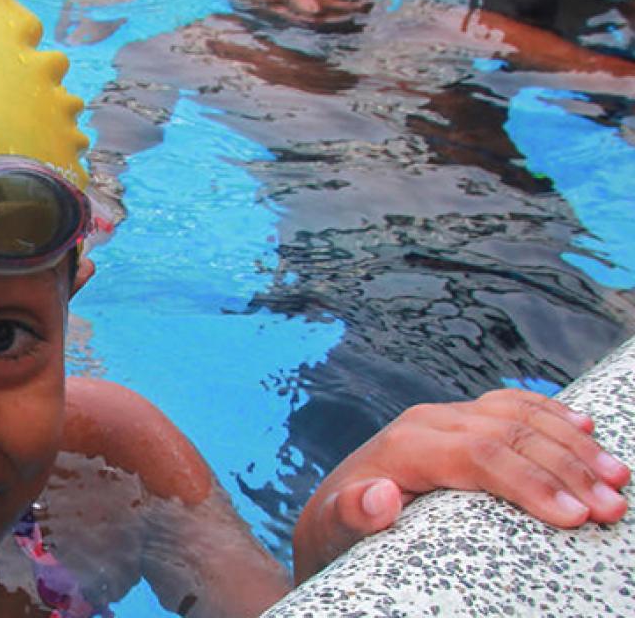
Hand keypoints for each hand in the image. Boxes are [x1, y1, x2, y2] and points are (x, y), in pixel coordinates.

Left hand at [293, 388, 629, 582]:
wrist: (331, 510)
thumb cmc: (338, 528)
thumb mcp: (334, 530)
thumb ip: (351, 515)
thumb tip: (380, 496)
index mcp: (404, 447)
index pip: (478, 455)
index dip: (529, 482)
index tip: (572, 516)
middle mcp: (427, 423)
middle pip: (508, 434)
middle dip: (566, 469)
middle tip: (612, 506)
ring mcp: (445, 417)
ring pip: (518, 416)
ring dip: (572, 445)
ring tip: (617, 478)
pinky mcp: (459, 421)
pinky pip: (511, 406)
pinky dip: (551, 415)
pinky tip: (586, 427)